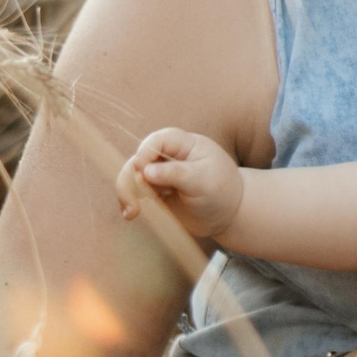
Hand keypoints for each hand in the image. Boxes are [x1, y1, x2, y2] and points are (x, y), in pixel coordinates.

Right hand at [117, 127, 243, 240]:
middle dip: (131, 179)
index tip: (142, 170)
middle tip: (134, 203)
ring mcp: (159, 174)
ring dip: (127, 193)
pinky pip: (134, 193)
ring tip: (133, 213)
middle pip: (138, 160)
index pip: (157, 141)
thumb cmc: (221, 190)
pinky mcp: (154, 191)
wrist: (228, 213)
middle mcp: (167, 156)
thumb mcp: (203, 181)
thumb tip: (145, 171)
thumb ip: (176, 174)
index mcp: (184, 144)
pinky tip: (131, 215)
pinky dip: (129, 202)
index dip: (145, 153)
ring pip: (132, 177)